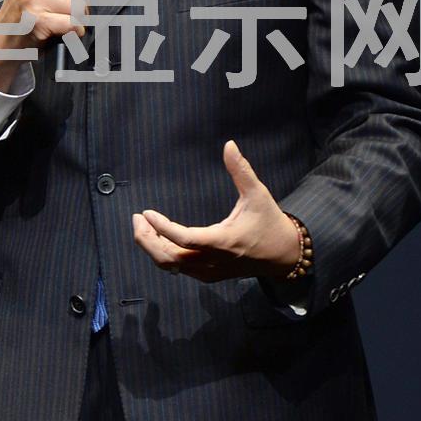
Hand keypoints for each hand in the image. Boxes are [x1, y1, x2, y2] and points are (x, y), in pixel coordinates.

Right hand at [0, 0, 94, 90]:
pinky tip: (62, 31)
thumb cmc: (26, 12)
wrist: (3, 39)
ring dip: (79, 18)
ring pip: (79, 5)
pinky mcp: (37, 20)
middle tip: (66, 10)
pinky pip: (73, 23)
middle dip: (82, 0)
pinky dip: (75, 31)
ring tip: (62, 20)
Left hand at [132, 140, 301, 282]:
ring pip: (171, 266)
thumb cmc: (270, 223)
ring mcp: (209, 272)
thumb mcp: (258, 194)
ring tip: (144, 226)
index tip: (146, 212)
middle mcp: (213, 261)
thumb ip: (241, 170)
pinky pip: (179, 269)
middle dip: (147, 240)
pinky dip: (164, 254)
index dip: (161, 227)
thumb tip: (229, 145)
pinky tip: (160, 238)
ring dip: (153, 247)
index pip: (184, 239)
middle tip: (137, 219)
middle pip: (169, 258)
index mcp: (223, 242)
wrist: (283, 255)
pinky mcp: (209, 275)